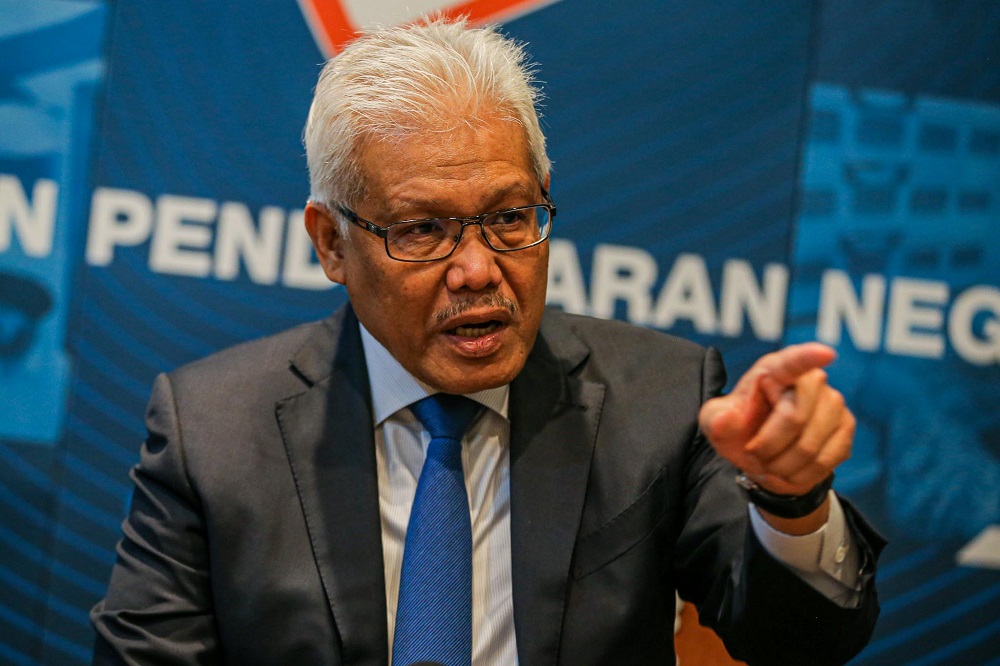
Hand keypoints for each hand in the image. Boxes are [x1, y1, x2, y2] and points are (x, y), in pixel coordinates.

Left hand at [698, 343, 854, 499]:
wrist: (763, 456)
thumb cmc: (739, 429)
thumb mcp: (715, 424)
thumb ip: (717, 420)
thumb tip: (727, 418)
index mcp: (773, 370)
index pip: (792, 362)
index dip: (808, 357)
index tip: (825, 354)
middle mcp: (810, 380)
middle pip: (795, 417)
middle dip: (768, 445)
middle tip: (753, 453)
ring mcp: (833, 403)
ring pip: (809, 446)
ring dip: (781, 465)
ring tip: (768, 463)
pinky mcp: (845, 428)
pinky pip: (825, 461)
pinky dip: (799, 474)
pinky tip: (788, 470)